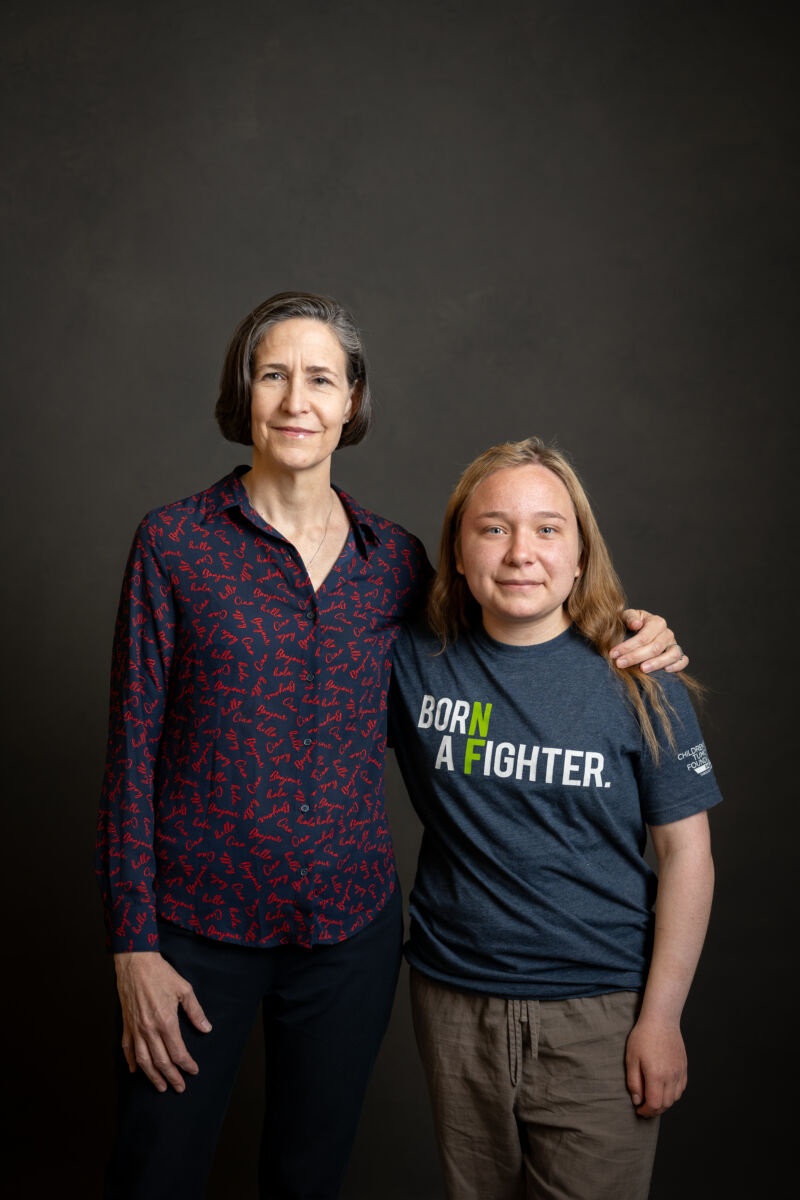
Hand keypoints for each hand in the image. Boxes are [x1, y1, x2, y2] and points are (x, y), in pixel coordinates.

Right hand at [114, 951, 211, 1093]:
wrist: (135, 963)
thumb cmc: (161, 974)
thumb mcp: (184, 990)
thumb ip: (195, 1012)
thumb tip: (206, 1029)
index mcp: (166, 1021)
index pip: (178, 1052)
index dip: (187, 1064)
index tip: (193, 1070)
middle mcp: (149, 1029)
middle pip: (161, 1062)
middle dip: (172, 1077)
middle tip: (179, 1087)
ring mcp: (136, 1028)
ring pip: (144, 1061)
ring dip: (152, 1076)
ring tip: (160, 1087)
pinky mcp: (126, 1025)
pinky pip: (128, 1049)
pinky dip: (132, 1062)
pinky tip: (136, 1071)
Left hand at [612, 609, 688, 673]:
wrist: (637, 630)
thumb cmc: (630, 624)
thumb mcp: (626, 617)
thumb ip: (629, 618)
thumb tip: (636, 624)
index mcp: (656, 622)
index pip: (644, 636)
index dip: (628, 646)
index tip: (613, 654)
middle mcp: (667, 633)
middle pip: (655, 647)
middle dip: (636, 657)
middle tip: (620, 664)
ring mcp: (674, 644)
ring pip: (672, 654)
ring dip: (657, 663)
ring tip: (642, 670)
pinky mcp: (678, 655)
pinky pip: (683, 660)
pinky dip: (677, 666)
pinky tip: (665, 671)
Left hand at [625, 1015, 686, 1117]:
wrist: (661, 1020)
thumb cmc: (643, 1036)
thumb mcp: (631, 1058)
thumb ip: (634, 1082)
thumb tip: (637, 1100)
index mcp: (656, 1076)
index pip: (654, 1104)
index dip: (646, 1111)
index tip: (638, 1110)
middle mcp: (671, 1077)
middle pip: (666, 1104)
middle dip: (654, 1110)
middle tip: (644, 1108)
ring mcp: (679, 1072)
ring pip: (675, 1098)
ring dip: (664, 1103)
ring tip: (653, 1099)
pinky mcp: (684, 1067)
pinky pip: (681, 1088)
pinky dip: (673, 1094)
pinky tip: (664, 1090)